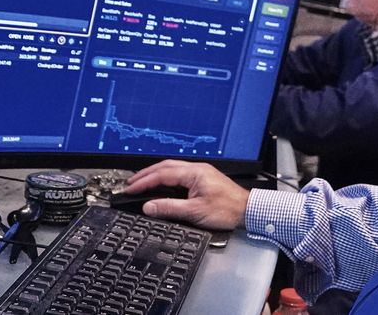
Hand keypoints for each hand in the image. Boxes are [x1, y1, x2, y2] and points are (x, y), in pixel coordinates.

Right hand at [123, 160, 249, 229]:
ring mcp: (201, 173)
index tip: (130, 189)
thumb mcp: (195, 211)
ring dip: (156, 175)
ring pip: (173, 169)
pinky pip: (180, 175)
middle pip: (165, 167)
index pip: (162, 174)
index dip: (144, 182)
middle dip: (146, 174)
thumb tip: (148, 206)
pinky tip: (161, 185)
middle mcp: (197, 169)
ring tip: (141, 182)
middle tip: (130, 183)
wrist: (248, 210)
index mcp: (194, 173)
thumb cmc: (227, 209)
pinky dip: (166, 179)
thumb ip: (169, 208)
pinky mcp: (204, 180)